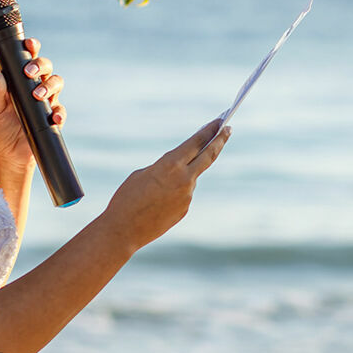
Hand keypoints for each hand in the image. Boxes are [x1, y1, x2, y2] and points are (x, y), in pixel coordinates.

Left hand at [0, 38, 64, 176]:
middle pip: (47, 68)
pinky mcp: (52, 119)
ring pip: (57, 84)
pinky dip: (59, 112)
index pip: (28, 59)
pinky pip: (61, 111)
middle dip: (41, 65)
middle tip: (29, 72)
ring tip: (38, 95)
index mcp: (19, 82)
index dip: (32, 49)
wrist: (7, 156)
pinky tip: (54, 116)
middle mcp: (35, 88)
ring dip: (49, 86)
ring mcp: (46, 103)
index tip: (29, 44)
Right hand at [101, 120, 230, 252]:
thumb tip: (179, 170)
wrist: (123, 230)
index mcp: (171, 164)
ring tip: (157, 185)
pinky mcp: (185, 209)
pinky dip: (173, 193)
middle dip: (220, 140)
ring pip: (190, 178)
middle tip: (228, 130)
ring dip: (180, 176)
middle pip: (209, 156)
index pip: (197, 142)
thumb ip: (164, 168)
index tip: (221, 122)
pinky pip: (182, 194)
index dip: (210, 130)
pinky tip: (156, 201)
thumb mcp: (142, 174)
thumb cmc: (127, 198)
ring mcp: (187, 195)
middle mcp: (184, 179)